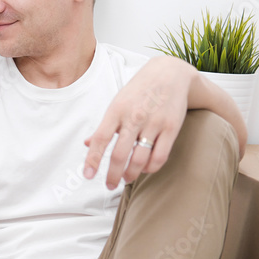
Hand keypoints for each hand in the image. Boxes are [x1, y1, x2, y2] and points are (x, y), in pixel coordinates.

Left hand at [84, 56, 193, 188]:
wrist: (170, 73)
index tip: (87, 175)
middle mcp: (134, 117)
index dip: (93, 159)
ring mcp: (154, 122)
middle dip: (113, 175)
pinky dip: (150, 168)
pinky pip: (160, 156)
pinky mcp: (171, 127)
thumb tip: (87, 144)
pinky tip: (144, 169)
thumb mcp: (118, 103)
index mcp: (116, 110)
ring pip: (140, 159)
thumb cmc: (138, 91)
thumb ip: (104, 126)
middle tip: (109, 185)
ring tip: (126, 179)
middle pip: (120, 154)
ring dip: (131, 174)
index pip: (101, 138)